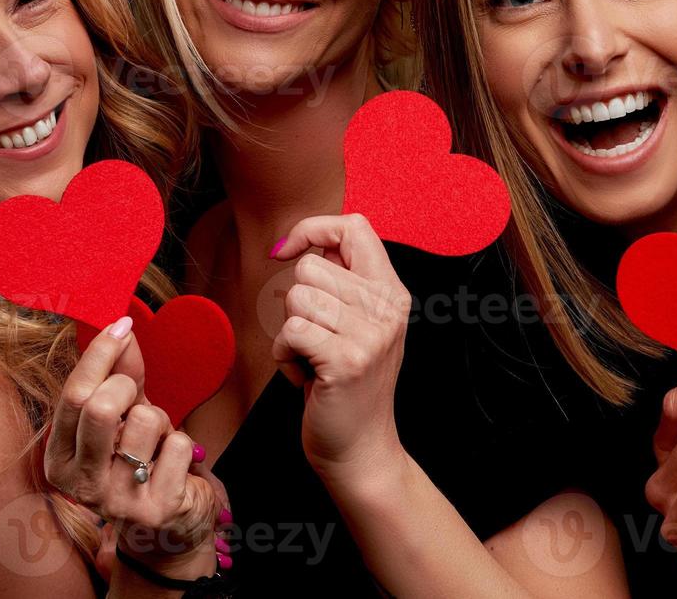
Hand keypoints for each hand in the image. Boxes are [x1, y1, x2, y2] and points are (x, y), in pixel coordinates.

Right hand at [44, 316, 226, 579]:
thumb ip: (121, 373)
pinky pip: (179, 444)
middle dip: (128, 385)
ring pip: (145, 420)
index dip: (100, 354)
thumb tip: (120, 325)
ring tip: (158, 442)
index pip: (73, 395)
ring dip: (162, 420)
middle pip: (100, 406)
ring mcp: (118, 501)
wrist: (170, 526)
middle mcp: (80, 485)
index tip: (120, 325)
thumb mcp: (125, 416)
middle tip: (138, 396)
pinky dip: (184, 444)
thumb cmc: (141, 461)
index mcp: (60, 460)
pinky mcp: (157, 509)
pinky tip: (174, 466)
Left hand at [269, 213, 413, 486]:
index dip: (312, 229)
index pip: (354, 226)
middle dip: (296, 303)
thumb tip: (304, 241)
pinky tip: (304, 375)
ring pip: (297, 297)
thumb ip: (343, 282)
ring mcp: (371, 334)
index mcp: (391, 291)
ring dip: (290, 332)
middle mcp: (388, 308)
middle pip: (311, 266)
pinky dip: (284, 356)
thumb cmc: (347, 385)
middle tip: (316, 339)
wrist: (362, 450)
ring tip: (312, 358)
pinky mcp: (347, 360)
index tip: (287, 251)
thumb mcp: (359, 324)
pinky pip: (291, 332)